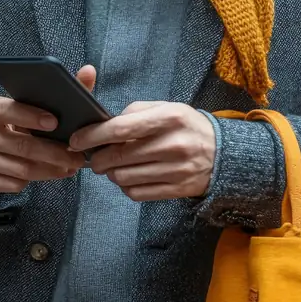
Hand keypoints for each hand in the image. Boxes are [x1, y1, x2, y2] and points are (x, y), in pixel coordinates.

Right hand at [0, 64, 96, 192]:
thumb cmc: (15, 123)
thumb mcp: (30, 107)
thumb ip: (60, 90)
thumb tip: (89, 70)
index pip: (8, 110)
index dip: (32, 117)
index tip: (56, 123)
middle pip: (21, 146)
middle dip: (54, 153)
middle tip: (78, 157)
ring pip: (20, 169)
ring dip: (50, 171)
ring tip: (70, 167)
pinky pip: (12, 184)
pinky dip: (34, 182)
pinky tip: (50, 174)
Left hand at [69, 101, 215, 200]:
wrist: (223, 154)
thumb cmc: (187, 127)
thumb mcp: (167, 108)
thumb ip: (136, 112)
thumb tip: (105, 126)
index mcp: (169, 118)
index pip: (120, 129)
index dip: (93, 136)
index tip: (77, 140)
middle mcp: (173, 145)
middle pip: (118, 157)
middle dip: (97, 159)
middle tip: (94, 157)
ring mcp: (176, 171)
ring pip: (124, 178)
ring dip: (111, 173)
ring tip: (113, 166)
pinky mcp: (176, 191)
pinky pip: (137, 193)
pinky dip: (125, 186)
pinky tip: (129, 177)